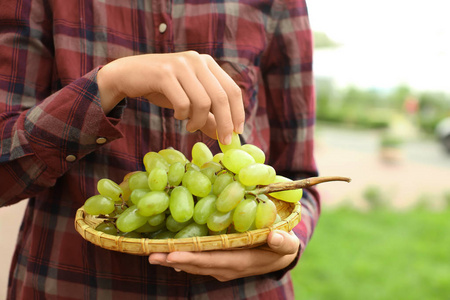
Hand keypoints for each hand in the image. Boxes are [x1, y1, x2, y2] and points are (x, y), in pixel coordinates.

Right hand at [97, 51, 244, 143]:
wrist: (127, 75)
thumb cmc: (163, 88)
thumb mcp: (189, 101)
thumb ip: (207, 116)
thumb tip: (223, 136)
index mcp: (208, 64)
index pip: (232, 90)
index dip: (238, 113)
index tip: (238, 133)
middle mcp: (197, 61)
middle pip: (221, 97)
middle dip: (225, 123)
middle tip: (224, 141)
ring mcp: (181, 65)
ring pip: (203, 102)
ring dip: (198, 121)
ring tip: (190, 126)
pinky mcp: (165, 73)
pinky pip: (183, 102)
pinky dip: (183, 115)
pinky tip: (178, 116)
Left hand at [148, 230, 299, 281]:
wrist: (281, 256)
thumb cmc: (283, 246)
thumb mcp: (288, 243)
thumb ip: (283, 242)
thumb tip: (275, 236)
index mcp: (242, 261)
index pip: (214, 261)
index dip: (193, 259)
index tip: (173, 255)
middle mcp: (228, 267)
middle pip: (197, 265)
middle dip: (175, 260)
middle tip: (152, 254)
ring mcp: (222, 267)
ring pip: (194, 265)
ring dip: (174, 261)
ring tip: (153, 254)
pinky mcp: (219, 263)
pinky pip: (198, 263)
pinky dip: (182, 260)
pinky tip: (169, 256)